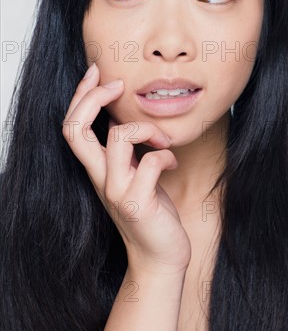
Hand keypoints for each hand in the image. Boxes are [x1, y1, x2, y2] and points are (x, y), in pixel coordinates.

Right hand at [62, 63, 191, 274]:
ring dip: (146, 128)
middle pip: (75, 129)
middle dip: (93, 97)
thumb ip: (125, 149)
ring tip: (162, 139)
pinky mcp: (138, 203)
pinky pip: (149, 162)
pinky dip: (165, 154)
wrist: (160, 257)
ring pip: (117, 136)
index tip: (98, 72)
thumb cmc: (151, 211)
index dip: (81, 95)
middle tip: (119, 85)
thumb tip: (123, 115)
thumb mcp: (133, 174)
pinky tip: (171, 162)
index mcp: (97, 168)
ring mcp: (117, 191)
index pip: (72, 126)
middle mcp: (100, 178)